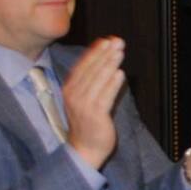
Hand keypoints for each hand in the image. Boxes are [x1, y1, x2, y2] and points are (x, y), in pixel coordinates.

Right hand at [60, 37, 126, 169]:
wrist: (84, 149)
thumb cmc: (88, 122)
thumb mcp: (86, 99)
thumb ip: (94, 82)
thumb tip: (108, 62)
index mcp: (70, 89)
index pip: (82, 66)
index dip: (94, 52)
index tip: (106, 40)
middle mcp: (74, 95)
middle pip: (91, 70)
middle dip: (104, 54)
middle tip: (117, 41)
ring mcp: (83, 105)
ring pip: (98, 80)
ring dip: (109, 64)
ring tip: (119, 52)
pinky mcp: (95, 115)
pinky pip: (105, 97)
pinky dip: (112, 84)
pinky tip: (120, 74)